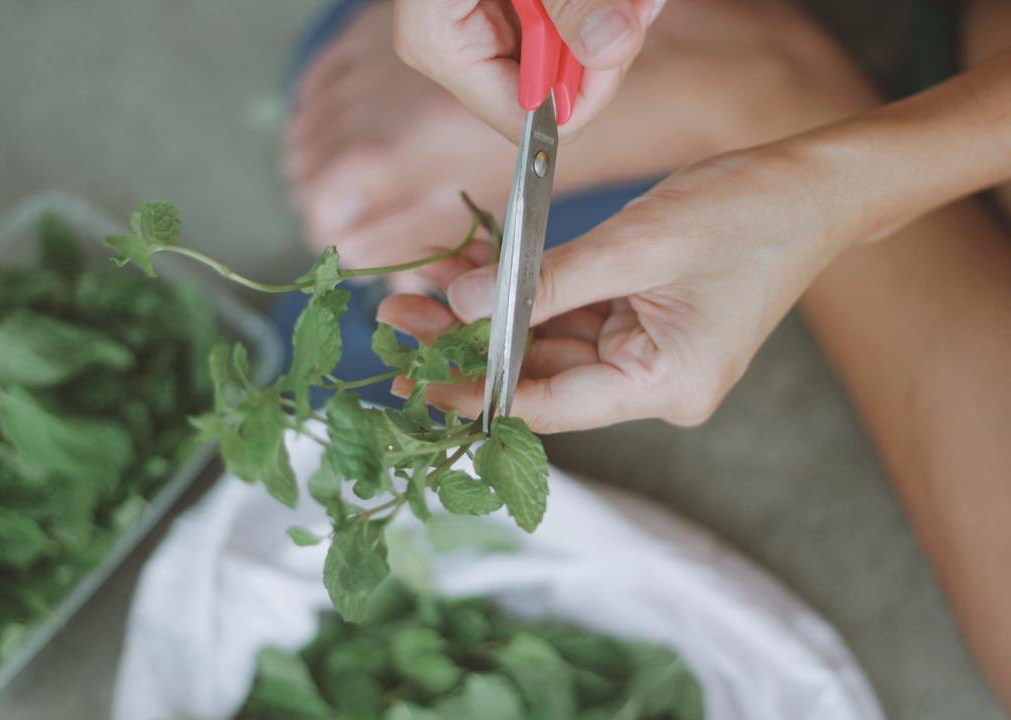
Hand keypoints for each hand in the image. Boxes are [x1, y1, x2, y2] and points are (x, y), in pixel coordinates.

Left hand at [377, 144, 854, 431]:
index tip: (417, 375)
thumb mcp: (637, 245)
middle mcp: (654, 387)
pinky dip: (526, 299)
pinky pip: (570, 321)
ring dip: (490, 318)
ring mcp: (648, 360)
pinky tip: (477, 275)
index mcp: (665, 386)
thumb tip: (466, 305)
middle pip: (540, 379)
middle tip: (401, 316)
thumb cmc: (745, 215)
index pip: (550, 406)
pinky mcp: (643, 331)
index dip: (477, 392)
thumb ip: (547, 281)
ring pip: (547, 349)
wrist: (811, 191)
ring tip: (425, 292)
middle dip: (469, 346)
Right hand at [393, 0, 667, 141]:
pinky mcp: (511, 16)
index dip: (584, 90)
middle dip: (605, 46)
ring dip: (613, 20)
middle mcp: (460, 49)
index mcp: (442, 46)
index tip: (624, 35)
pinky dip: (602, 8)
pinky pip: (569, 32)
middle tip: (637, 1)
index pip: (524, 117)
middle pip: (555, 92)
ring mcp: (484, 33)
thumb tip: (613, 47)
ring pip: (571, 60)